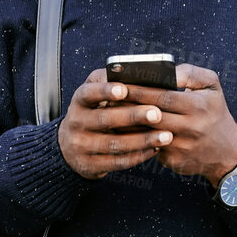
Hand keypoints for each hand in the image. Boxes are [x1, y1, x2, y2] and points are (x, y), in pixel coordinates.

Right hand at [58, 68, 172, 178]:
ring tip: (166, 135)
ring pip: (115, 144)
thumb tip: (134, 71)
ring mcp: (81, 146)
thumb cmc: (93, 113)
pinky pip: (117, 162)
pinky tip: (156, 148)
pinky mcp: (89, 165)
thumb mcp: (94, 94)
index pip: (88, 93)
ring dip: (143, 140)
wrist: (70, 147)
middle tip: (157, 113)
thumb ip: (109, 81)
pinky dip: (139, 156)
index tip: (124, 90)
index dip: (105, 91)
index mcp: (79, 101)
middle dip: (133, 116)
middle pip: (105, 120)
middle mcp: (76, 123)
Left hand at [119, 64, 236, 184]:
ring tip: (111, 113)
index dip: (140, 90)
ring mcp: (181, 147)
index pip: (163, 96)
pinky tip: (122, 131)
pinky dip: (135, 139)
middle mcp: (191, 128)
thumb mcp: (212, 86)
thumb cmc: (215, 112)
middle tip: (108, 97)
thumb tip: (166, 71)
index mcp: (198, 106)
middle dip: (129, 105)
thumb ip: (190, 73)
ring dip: (127, 124)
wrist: (227, 151)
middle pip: (152, 115)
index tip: (121, 83)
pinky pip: (150, 148)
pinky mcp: (174, 162)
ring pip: (147, 134)